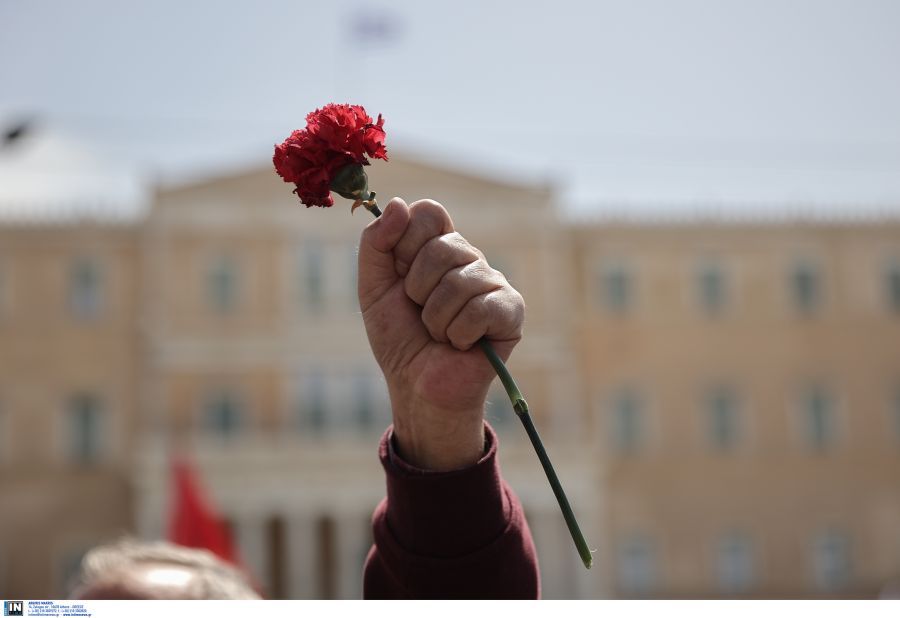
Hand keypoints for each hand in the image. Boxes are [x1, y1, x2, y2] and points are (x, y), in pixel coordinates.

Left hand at [358, 197, 524, 470]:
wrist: (416, 388)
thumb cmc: (399, 338)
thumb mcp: (373, 287)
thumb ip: (375, 243)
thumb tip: (400, 204)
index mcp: (439, 247)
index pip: (429, 212)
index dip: (406, 242)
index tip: (399, 274)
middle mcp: (470, 259)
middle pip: (441, 247)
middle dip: (417, 289)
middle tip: (421, 313)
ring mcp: (494, 283)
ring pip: (458, 282)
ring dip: (435, 319)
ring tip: (440, 333)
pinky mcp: (511, 311)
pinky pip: (480, 309)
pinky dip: (458, 334)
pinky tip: (462, 344)